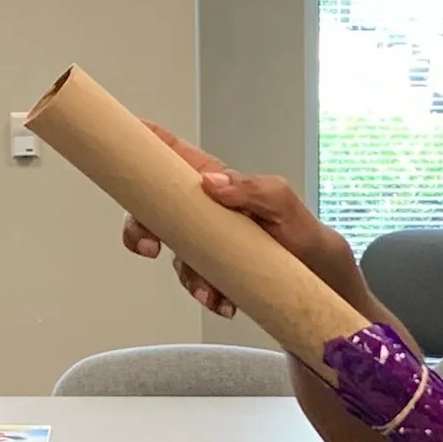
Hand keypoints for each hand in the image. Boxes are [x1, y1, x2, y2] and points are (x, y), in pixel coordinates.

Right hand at [119, 122, 359, 313]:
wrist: (325, 293)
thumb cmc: (309, 243)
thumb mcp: (288, 209)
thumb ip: (255, 190)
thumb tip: (209, 182)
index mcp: (221, 184)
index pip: (174, 154)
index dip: (143, 141)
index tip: (117, 139)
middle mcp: (207, 210)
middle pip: (152, 207)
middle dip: (140, 227)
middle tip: (149, 246)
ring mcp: (207, 242)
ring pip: (171, 251)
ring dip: (186, 275)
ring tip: (212, 293)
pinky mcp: (214, 273)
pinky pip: (193, 283)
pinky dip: (204, 294)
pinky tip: (225, 301)